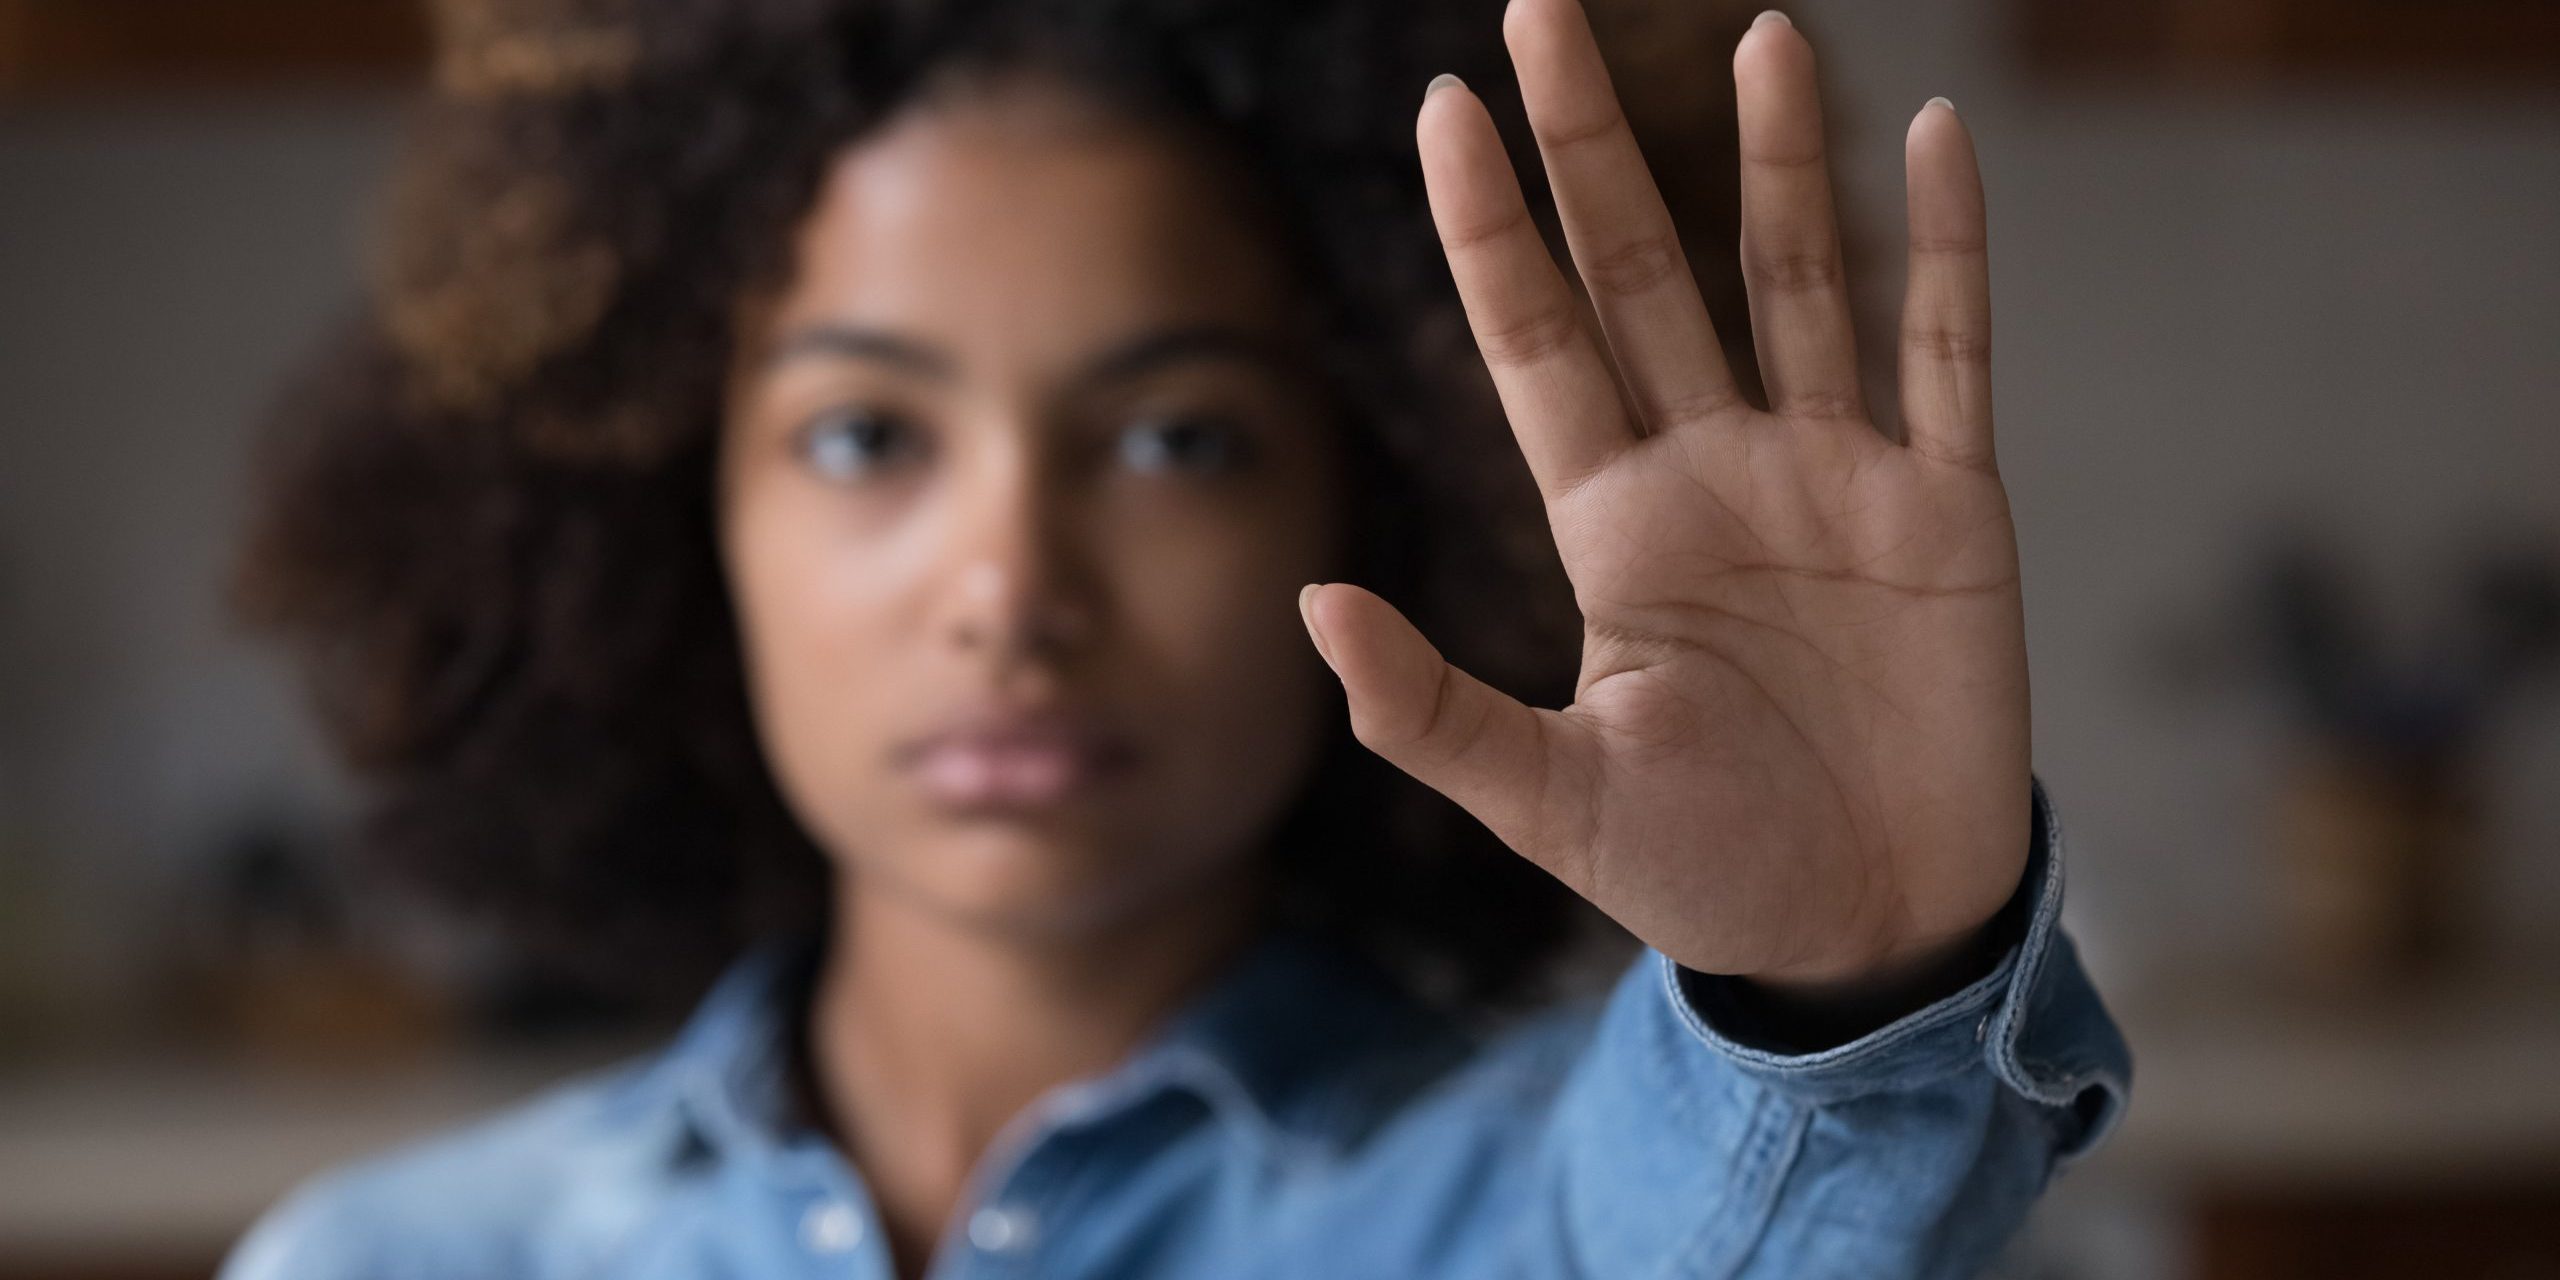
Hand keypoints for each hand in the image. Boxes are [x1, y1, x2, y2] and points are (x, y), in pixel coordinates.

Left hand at [1296, 2, 2029, 993]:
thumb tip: (1309, 604)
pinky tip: (1932, 138)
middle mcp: (1716, 472)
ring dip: (1776, 160)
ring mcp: (1834, 476)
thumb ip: (1430, 708)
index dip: (1492, 227)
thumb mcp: (1550, 805)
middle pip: (1647, 272)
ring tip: (1754, 34)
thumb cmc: (1706, 876)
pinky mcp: (1947, 507)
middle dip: (1596, 148)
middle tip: (1543, 9)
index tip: (1445, 106)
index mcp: (1616, 528)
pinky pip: (1949, 351)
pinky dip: (1948, 248)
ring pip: (1797, 280)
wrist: (1871, 935)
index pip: (1539, 340)